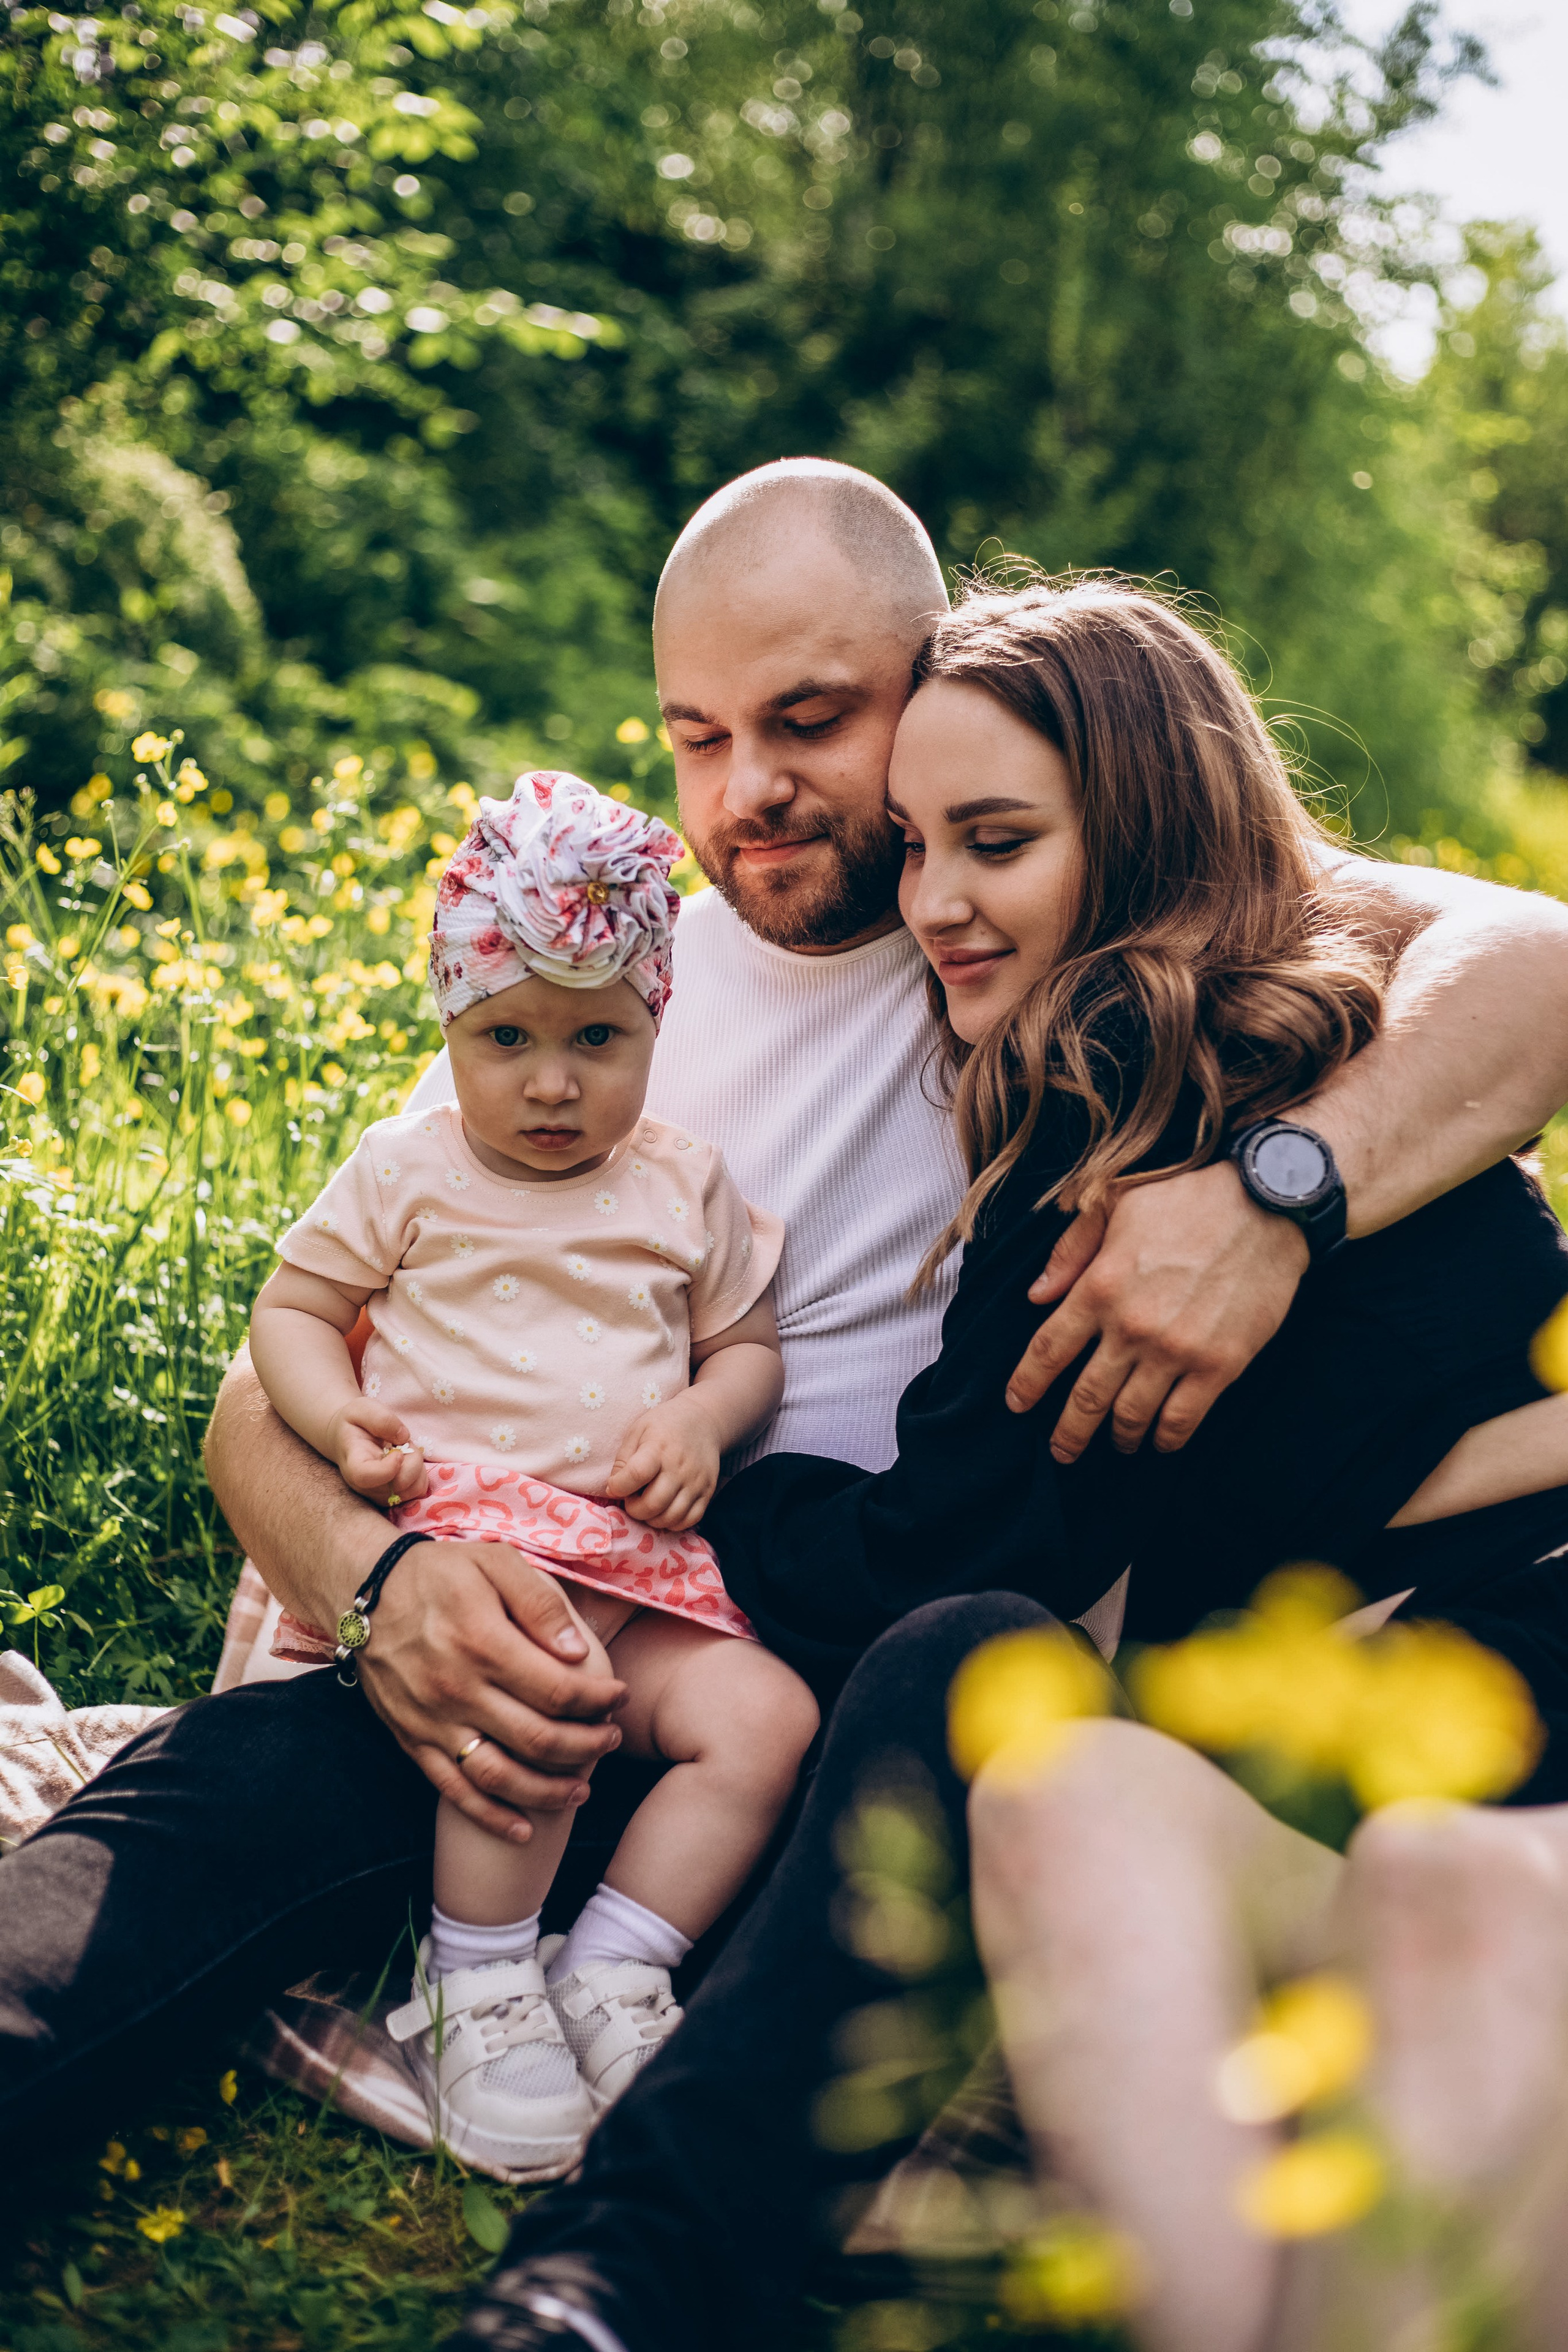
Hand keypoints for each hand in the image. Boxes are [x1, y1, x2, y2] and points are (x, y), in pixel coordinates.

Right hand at [328, 1399, 428, 1506]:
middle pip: (397, 1485)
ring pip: (412, 1489)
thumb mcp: (362, 1408)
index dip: (387, 1468)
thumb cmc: (354, 1423)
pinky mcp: (392, 1497)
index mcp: (353, 1461)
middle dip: (412, 1460)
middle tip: (402, 1443)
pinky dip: (420, 1475)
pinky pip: (417, 1491)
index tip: (398, 1451)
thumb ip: (381, 1418)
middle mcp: (363, 1485)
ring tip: (403, 1452)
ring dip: (417, 1467)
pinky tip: (408, 1462)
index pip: (365, 1477)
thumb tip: (403, 1437)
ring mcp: (377, 1494)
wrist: (347, 1439)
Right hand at [358, 1540, 628, 1840]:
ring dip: (548, 1792)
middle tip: (611, 1739)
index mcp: (483, 1642)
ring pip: (500, 1776)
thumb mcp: (495, 1561)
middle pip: (537, 1739)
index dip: (598, 1700)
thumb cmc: (441, 1572)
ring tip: (582, 1788)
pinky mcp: (413, 1740)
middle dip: (586, 1746)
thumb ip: (540, 1603)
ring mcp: (433, 1721)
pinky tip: (524, 1829)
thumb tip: (578, 1652)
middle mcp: (457, 1690)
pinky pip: (455, 1791)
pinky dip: (491, 1817)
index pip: (558, 1690)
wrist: (365, 1592)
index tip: (619, 1697)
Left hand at [603, 1394, 720, 1529]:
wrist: (704, 1420)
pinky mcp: (708, 1492)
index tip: (615, 1486)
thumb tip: (613, 1490)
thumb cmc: (664, 1425)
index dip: (619, 1487)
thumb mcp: (637, 1431)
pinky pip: (690, 1520)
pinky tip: (664, 1511)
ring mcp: (696, 1482)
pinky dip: (673, 1523)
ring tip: (647, 1506)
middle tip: (632, 1499)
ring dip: (652, 1519)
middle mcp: (679, 1467)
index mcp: (658, 1448)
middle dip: (634, 1509)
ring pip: (671, 1518)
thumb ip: (622, 1460)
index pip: (636, 1475)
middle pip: (653, 1504)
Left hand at [1005, 1161, 1310, 1460]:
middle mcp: (1131, 1326)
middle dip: (1069, 1432)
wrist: (1266, 1204)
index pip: (1048, 1351)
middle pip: (1085, 1397)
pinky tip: (1160, 1441)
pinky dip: (1166, 1439)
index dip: (1027, 1385)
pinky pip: (1183, 1419)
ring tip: (1116, 1444)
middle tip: (1062, 1451)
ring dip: (1118, 1438)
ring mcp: (1175, 1350)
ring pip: (1131, 1416)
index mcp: (1098, 1286)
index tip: (1016, 1404)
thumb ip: (1070, 1251)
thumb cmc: (1187, 1198)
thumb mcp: (1114, 1203)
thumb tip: (1036, 1295)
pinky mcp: (1219, 1365)